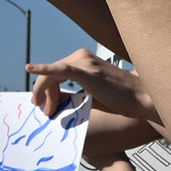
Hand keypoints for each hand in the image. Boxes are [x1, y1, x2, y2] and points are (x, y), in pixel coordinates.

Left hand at [29, 50, 160, 155]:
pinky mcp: (87, 71)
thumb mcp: (92, 97)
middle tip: (45, 112)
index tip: (45, 107)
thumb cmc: (122, 100)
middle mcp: (82, 57)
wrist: (142, 99)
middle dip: (43, 94)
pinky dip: (43, 69)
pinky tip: (29, 68)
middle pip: (50, 74)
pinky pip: (60, 70)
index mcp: (83, 61)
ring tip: (49, 111)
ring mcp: (85, 62)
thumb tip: (54, 101)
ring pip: (52, 75)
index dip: (45, 91)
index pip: (55, 73)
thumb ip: (73, 95)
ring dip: (45, 94)